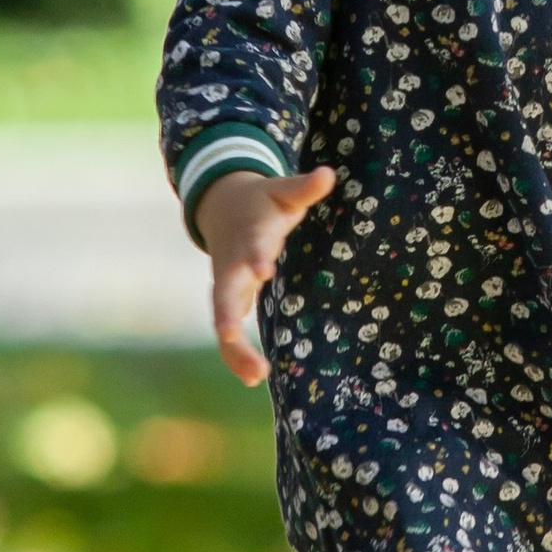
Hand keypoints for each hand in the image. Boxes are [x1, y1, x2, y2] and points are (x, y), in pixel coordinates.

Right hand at [197, 165, 335, 385]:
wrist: (222, 208)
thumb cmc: (262, 202)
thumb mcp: (281, 191)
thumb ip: (304, 188)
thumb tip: (328, 173)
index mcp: (249, 236)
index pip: (251, 246)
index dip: (256, 257)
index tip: (264, 269)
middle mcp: (233, 264)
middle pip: (225, 291)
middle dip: (227, 313)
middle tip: (231, 334)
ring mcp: (227, 286)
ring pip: (224, 319)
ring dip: (235, 348)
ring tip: (254, 375)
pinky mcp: (229, 303)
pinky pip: (229, 333)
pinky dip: (237, 355)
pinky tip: (254, 378)